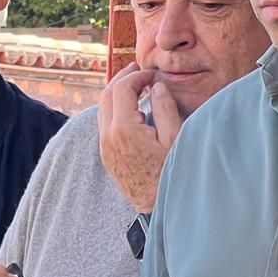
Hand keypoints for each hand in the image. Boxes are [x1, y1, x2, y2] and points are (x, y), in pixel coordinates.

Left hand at [98, 62, 182, 212]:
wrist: (157, 206)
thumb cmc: (172, 173)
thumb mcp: (175, 138)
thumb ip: (165, 108)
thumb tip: (157, 87)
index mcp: (124, 129)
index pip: (122, 89)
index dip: (137, 77)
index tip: (152, 75)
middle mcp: (108, 137)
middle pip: (106, 96)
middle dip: (122, 79)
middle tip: (138, 70)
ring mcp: (105, 147)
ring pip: (102, 109)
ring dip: (115, 93)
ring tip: (134, 84)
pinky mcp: (106, 156)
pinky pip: (104, 124)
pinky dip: (113, 108)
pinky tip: (129, 106)